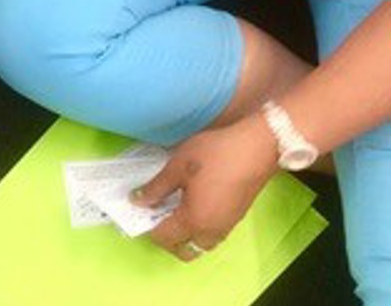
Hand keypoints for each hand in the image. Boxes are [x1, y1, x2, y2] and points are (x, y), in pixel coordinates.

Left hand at [132, 115, 279, 260]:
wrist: (259, 147)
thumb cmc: (216, 154)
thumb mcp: (178, 166)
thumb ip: (156, 187)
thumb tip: (137, 201)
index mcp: (194, 221)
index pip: (164, 238)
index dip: (147, 227)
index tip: (139, 210)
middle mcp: (211, 231)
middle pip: (183, 250)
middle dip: (166, 238)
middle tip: (155, 214)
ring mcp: (226, 226)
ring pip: (200, 244)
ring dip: (184, 235)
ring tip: (172, 208)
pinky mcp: (236, 217)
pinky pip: (212, 234)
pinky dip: (198, 228)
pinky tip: (191, 203)